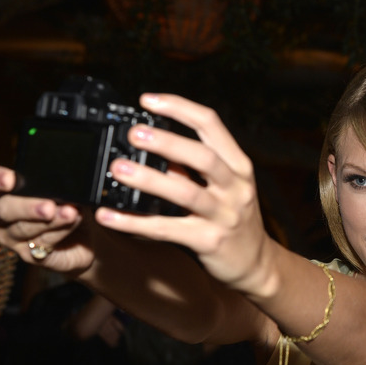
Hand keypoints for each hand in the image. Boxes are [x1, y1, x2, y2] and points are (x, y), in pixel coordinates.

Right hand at [0, 165, 93, 272]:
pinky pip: (43, 242)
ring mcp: (11, 237)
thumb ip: (51, 181)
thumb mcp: (58, 188)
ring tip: (71, 212)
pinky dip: (62, 230)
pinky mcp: (29, 255)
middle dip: (26, 206)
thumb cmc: (66, 204)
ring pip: (24, 227)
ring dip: (51, 219)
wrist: (87, 237)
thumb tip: (60, 178)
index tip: (8, 179)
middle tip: (48, 205)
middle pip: (2, 209)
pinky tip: (74, 220)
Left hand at [92, 93, 274, 293]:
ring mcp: (225, 215)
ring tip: (119, 169)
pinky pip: (167, 230)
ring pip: (186, 193)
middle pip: (202, 156)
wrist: (256, 264)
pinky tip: (109, 217)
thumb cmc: (234, 220)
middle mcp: (236, 187)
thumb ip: (192, 168)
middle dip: (167, 141)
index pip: (210, 125)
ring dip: (150, 179)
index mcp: (238, 165)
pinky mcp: (209, 242)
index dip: (179, 108)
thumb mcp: (222, 187)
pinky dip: (135, 223)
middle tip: (133, 133)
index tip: (147, 101)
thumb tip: (150, 146)